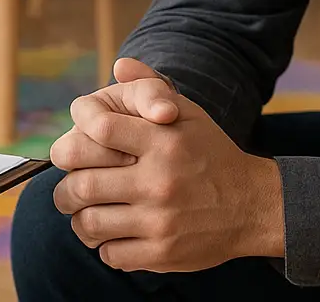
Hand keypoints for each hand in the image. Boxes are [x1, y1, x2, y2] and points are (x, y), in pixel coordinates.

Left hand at [51, 58, 283, 272]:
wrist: (254, 205)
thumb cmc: (212, 154)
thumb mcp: (189, 113)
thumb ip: (150, 88)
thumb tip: (119, 66)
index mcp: (162, 141)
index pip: (99, 130)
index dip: (75, 135)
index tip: (70, 149)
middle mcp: (159, 180)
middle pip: (83, 184)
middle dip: (65, 189)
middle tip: (67, 189)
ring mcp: (161, 220)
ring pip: (90, 223)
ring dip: (79, 220)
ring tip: (84, 213)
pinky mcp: (164, 253)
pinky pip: (111, 254)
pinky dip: (104, 246)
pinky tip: (112, 234)